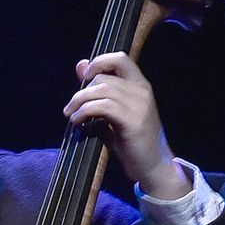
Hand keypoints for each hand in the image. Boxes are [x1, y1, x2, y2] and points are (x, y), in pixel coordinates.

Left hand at [63, 52, 189, 198]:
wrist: (153, 165)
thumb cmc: (132, 140)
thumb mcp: (113, 111)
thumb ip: (99, 89)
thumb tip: (80, 65)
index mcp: (140, 85)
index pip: (120, 58)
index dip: (98, 62)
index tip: (83, 77)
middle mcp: (142, 90)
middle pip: (103, 76)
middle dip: (81, 92)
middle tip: (70, 108)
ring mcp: (139, 105)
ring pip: (102, 89)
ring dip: (79, 102)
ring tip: (72, 115)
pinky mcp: (133, 120)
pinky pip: (103, 106)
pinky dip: (85, 111)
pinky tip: (78, 121)